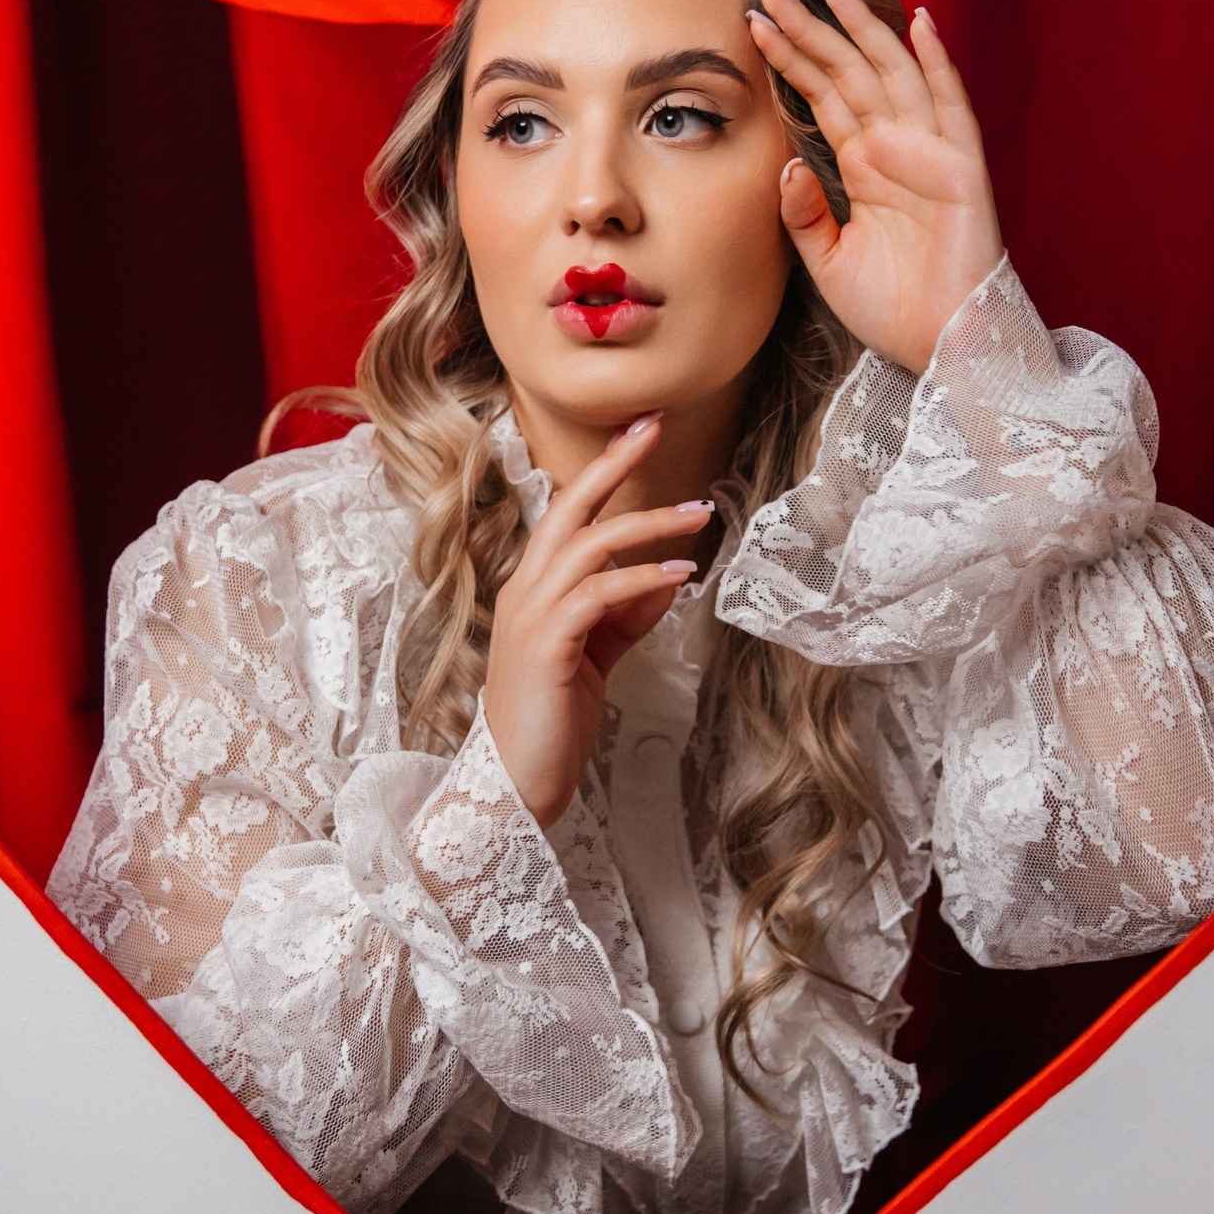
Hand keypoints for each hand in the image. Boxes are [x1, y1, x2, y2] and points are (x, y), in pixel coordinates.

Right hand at [482, 418, 713, 826]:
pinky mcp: (546, 644)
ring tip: (698, 514)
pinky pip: (599, 594)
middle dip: (612, 465)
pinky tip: (678, 575)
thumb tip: (666, 577)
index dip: (603, 473)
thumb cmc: (552, 723)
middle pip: (569, 509)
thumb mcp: (596, 657)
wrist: (516, 785)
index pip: (568, 516)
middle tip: (654, 428)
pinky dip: (643, 579)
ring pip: (590, 545)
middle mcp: (525, 591)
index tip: (638, 433)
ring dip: (648, 524)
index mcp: (532, 589)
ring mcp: (531, 615)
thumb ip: (626, 616)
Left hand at [749, 0, 1003, 373]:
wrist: (939, 346)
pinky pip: (950, 106)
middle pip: (847, 70)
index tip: (753, 20)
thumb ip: (803, 214)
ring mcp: (928, 153)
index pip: (819, 96)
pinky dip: (937, 64)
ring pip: (891, 73)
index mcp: (861, 166)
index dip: (789, 57)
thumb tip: (787, 165)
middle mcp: (893, 148)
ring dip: (862, 28)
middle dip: (811, 27)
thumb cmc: (891, 308)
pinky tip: (919, 24)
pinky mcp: (960, 169)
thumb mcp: (826, 261)